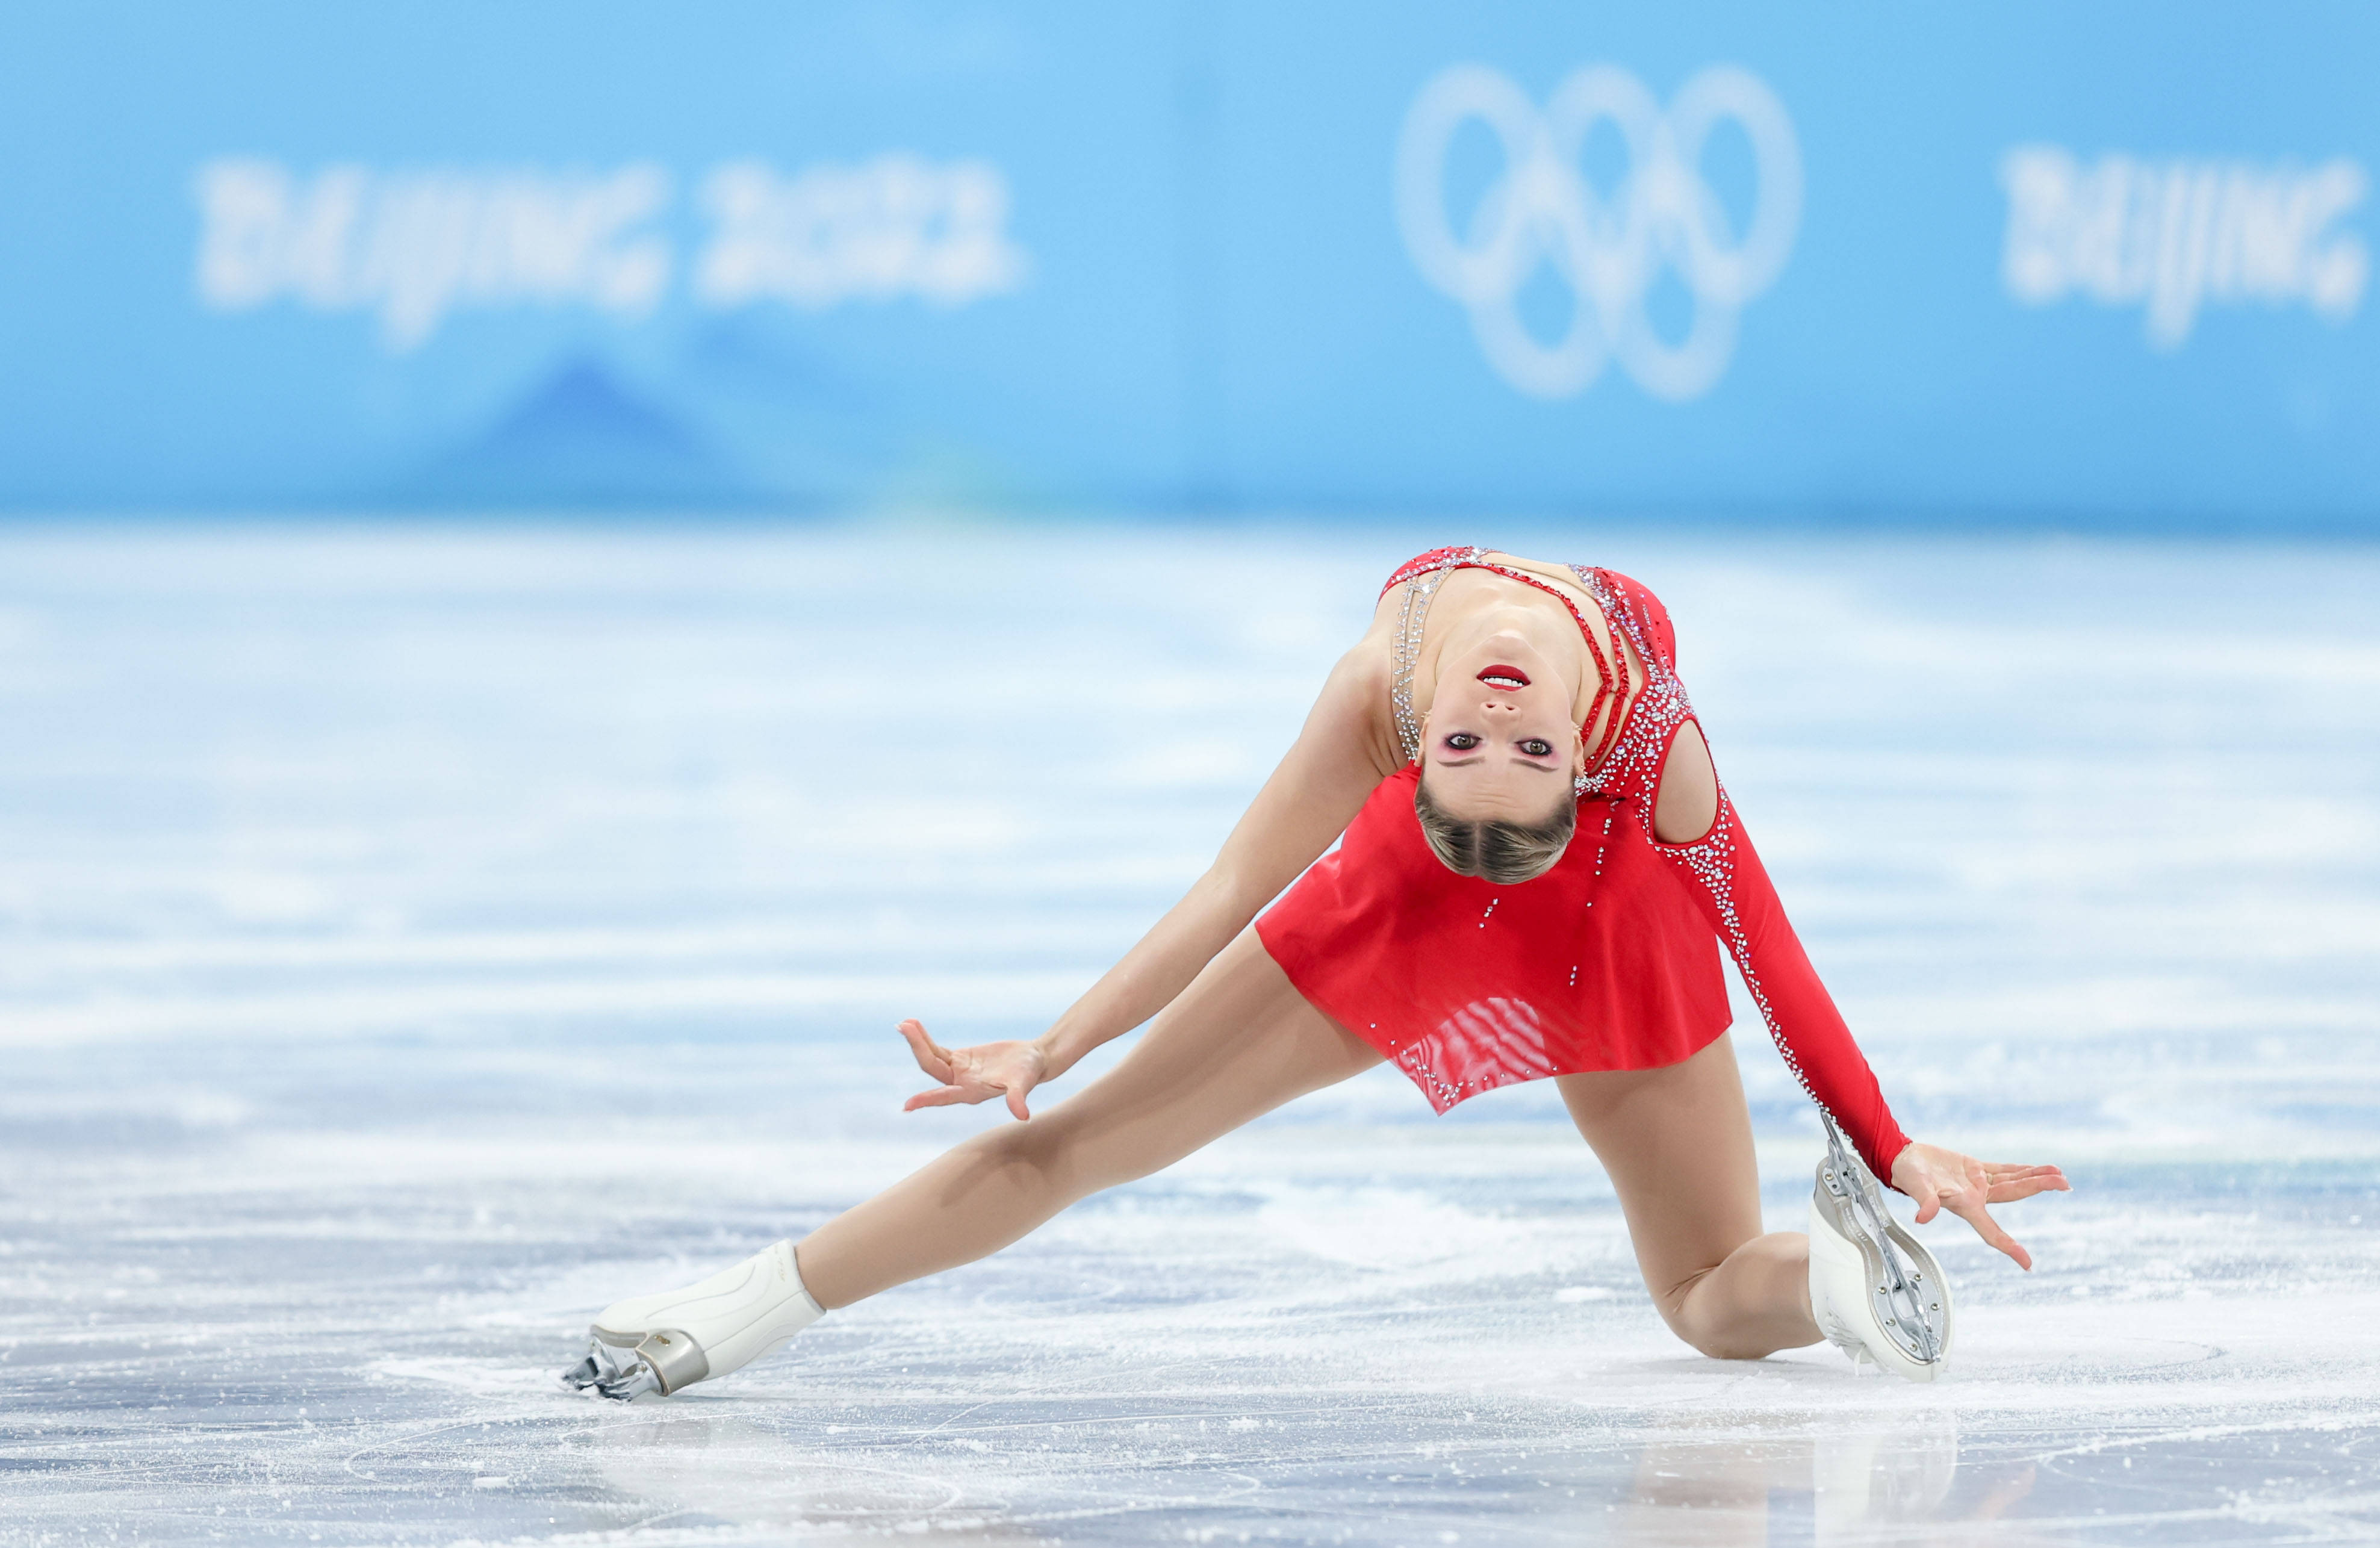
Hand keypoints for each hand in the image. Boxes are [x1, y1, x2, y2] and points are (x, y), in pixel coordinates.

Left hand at [896, 1019, 1048, 1120]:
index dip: (926, 1100)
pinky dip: (924, 1038)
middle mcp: (960, 1084)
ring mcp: (957, 1072)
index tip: (907, 1106)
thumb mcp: (1023, 1082)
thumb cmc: (1029, 1072)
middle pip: (931, 1067)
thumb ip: (1018, 1097)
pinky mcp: (959, 1060)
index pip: (944, 1096)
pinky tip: (913, 1025)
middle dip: (917, 1047)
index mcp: (971, 1092)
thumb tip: (1023, 1116)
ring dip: (917, 1041)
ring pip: (931, 1057)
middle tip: (903, 1026)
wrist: (1033, 1060)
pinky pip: (937, 1049)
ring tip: (903, 1023)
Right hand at [1888, 1142, 2068, 1270]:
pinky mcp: (1975, 1169)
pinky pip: (2003, 1170)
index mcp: (1966, 1205)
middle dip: (2040, 1187)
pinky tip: (2036, 1169)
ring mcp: (1977, 1183)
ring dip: (2036, 1178)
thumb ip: (1924, 1201)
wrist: (1903, 1159)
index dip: (2010, 1247)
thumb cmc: (1908, 1175)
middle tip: (2064, 1183)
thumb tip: (1923, 1217)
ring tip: (2060, 1173)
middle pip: (2015, 1193)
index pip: (1992, 1231)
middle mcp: (1976, 1197)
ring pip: (2014, 1181)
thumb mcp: (1917, 1187)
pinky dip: (2021, 1169)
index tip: (2028, 1264)